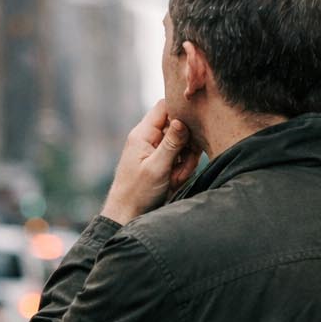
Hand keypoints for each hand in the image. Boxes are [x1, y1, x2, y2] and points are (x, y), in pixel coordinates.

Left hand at [100, 101, 194, 224]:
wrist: (126, 215)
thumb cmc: (137, 192)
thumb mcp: (157, 167)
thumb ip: (171, 143)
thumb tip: (182, 120)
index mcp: (143, 133)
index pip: (164, 106)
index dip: (181, 111)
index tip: (194, 124)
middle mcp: (149, 138)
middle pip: (179, 127)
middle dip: (187, 146)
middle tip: (182, 165)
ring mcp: (156, 150)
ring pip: (183, 145)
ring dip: (185, 162)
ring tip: (175, 178)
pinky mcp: (162, 162)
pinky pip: (181, 159)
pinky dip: (182, 170)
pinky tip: (174, 183)